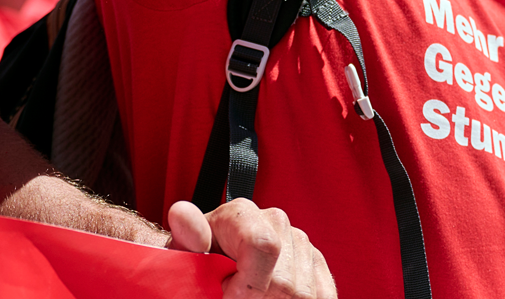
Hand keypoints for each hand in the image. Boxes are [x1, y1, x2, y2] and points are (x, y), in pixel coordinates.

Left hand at [168, 199, 335, 298]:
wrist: (214, 260)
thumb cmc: (198, 260)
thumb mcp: (184, 252)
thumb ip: (188, 237)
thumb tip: (181, 213)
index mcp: (243, 214)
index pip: (263, 246)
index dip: (248, 285)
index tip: (228, 297)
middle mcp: (277, 221)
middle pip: (285, 281)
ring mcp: (301, 242)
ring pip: (305, 293)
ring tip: (254, 298)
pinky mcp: (317, 263)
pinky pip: (323, 295)